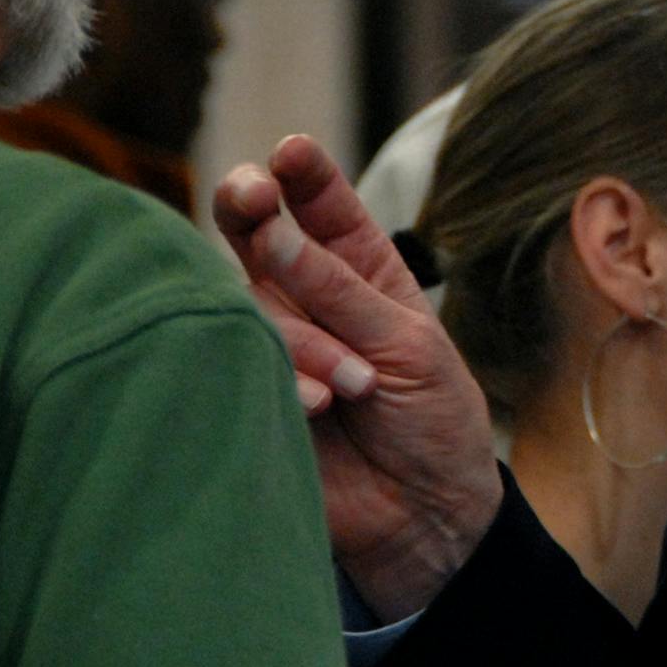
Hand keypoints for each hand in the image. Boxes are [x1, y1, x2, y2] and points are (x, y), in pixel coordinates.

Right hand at [214, 135, 501, 621]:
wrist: (424, 515)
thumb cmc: (431, 417)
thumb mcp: (407, 343)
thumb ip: (337, 289)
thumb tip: (268, 227)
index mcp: (359, 267)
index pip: (319, 203)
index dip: (303, 173)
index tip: (292, 152)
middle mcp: (304, 295)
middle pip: (254, 233)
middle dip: (251, 207)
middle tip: (251, 195)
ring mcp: (269, 342)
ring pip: (251, 305)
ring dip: (306, 340)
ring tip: (356, 387)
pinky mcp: (245, 393)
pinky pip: (236, 365)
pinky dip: (286, 380)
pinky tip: (320, 408)